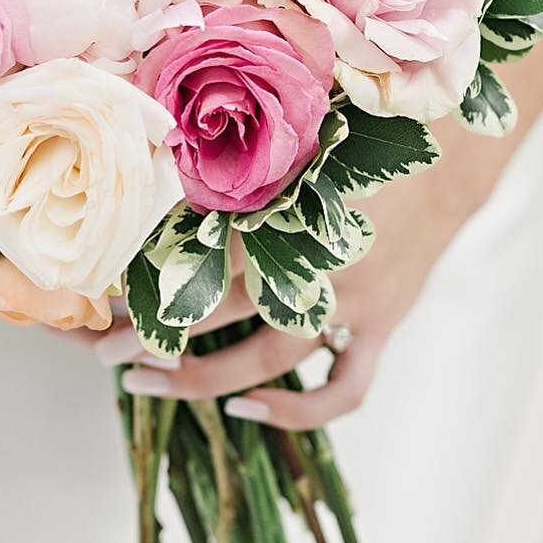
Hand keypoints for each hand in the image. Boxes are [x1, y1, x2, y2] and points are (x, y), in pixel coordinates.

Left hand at [89, 117, 506, 429]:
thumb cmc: (359, 130)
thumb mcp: (295, 130)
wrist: (446, 150)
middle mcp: (310, 255)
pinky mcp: (380, 323)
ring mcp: (348, 298)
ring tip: (145, 383)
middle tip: (100, 350)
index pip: (196, 247)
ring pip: (266, 359)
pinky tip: (248, 410)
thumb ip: (240, 148)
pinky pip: (343, 389)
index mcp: (283, 203)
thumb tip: (166, 139)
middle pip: (215, 306)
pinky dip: (297, 412)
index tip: (96, 290)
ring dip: (201, 379)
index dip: (144, 273)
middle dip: (151, 332)